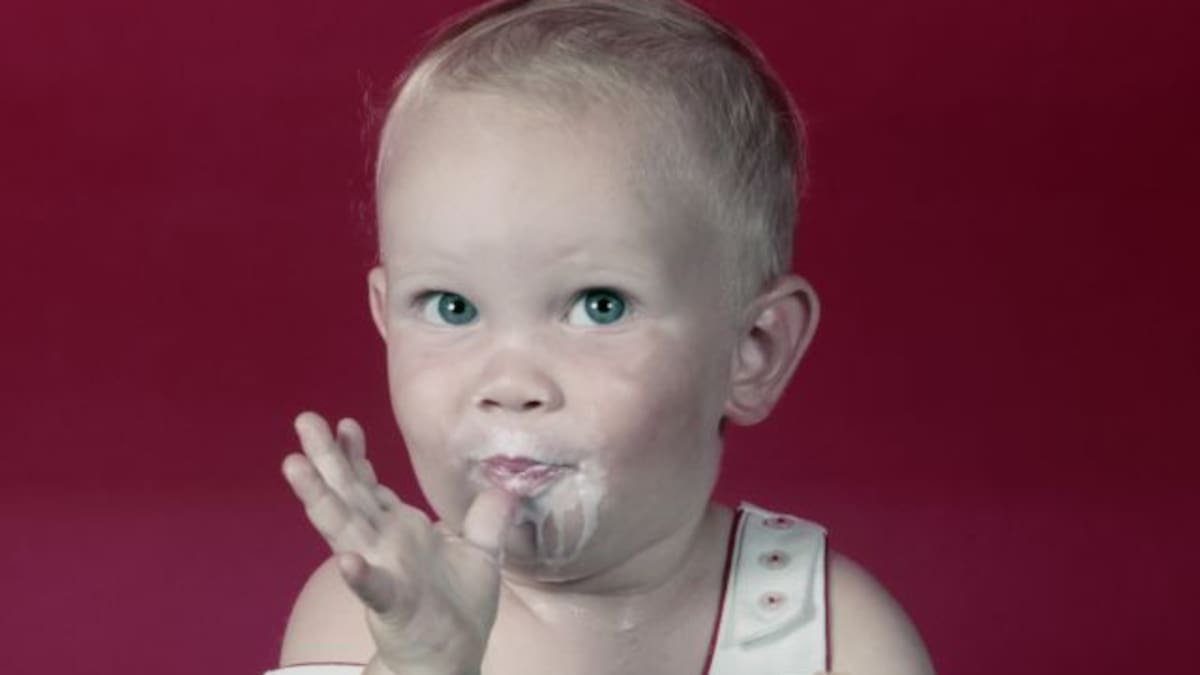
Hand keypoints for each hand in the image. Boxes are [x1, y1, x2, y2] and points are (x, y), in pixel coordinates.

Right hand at [282, 411, 517, 673]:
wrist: (450, 661)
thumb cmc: (456, 608)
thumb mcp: (482, 554)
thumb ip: (488, 517)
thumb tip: (502, 482)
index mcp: (400, 530)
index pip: (370, 484)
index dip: (354, 453)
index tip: (343, 422)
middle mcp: (384, 545)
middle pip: (349, 493)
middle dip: (325, 458)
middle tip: (304, 420)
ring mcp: (383, 573)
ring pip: (345, 529)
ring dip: (321, 499)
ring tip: (294, 466)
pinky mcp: (393, 606)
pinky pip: (375, 588)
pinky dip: (358, 574)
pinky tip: (345, 559)